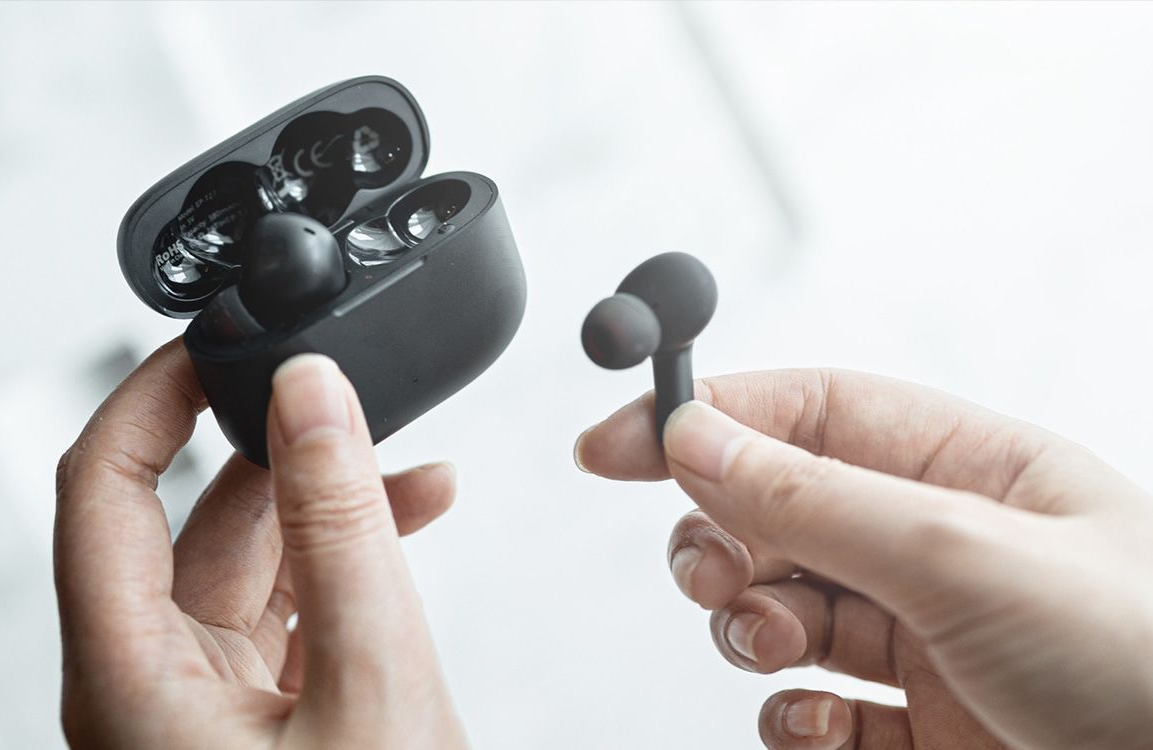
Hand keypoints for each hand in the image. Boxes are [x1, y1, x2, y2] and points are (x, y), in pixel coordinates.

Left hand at [54, 339, 466, 748]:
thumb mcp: (367, 680)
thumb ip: (337, 530)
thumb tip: (310, 396)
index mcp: (130, 678)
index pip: (101, 488)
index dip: (154, 397)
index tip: (219, 344)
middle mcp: (148, 685)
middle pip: (195, 522)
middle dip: (284, 455)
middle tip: (355, 408)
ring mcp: (202, 702)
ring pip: (252, 562)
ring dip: (331, 511)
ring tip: (415, 481)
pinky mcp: (255, 713)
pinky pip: (287, 608)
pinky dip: (345, 567)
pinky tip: (405, 533)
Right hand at [576, 370, 1152, 749]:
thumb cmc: (1146, 660)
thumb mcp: (962, 554)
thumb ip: (814, 497)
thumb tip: (694, 436)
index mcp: (965, 470)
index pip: (805, 413)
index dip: (707, 417)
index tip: (614, 445)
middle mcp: (936, 548)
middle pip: (775, 513)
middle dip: (722, 539)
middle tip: (713, 573)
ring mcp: (925, 642)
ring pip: (782, 610)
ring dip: (750, 628)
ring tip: (778, 648)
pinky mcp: (916, 731)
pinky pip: (812, 711)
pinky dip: (792, 719)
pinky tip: (821, 726)